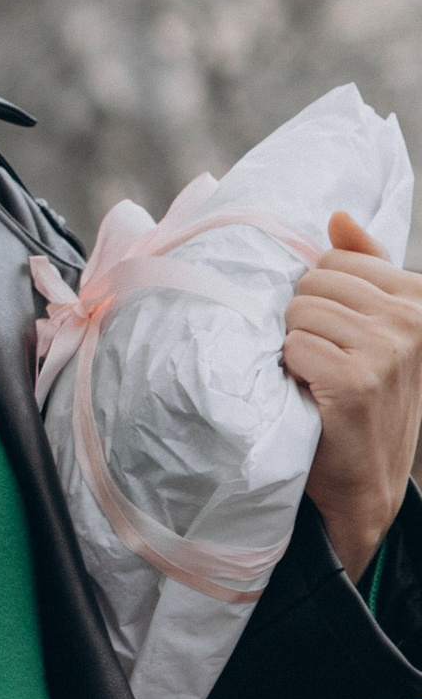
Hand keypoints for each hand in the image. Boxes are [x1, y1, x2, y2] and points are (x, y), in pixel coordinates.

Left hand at [288, 212, 421, 581]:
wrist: (364, 483)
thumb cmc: (360, 400)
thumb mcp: (373, 329)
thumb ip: (362, 268)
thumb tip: (340, 215)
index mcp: (418, 298)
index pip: (335, 259)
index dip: (318, 297)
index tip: (335, 335)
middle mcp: (411, 319)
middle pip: (312, 282)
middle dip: (303, 321)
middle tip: (321, 361)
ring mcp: (388, 349)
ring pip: (298, 312)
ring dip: (294, 347)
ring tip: (316, 378)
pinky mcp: (357, 380)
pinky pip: (293, 346)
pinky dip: (290, 371)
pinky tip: (311, 394)